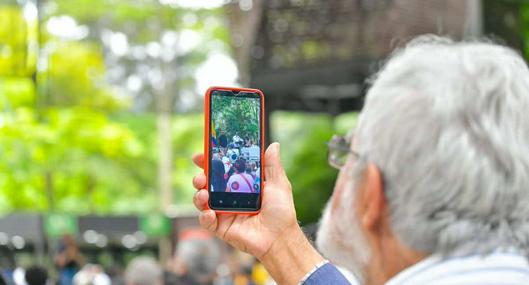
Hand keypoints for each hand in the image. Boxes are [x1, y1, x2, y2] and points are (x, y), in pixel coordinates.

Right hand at [192, 143, 296, 258]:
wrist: (280, 238)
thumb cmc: (281, 212)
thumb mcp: (278, 184)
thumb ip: (272, 165)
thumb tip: (274, 145)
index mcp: (242, 184)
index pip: (223, 169)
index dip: (211, 161)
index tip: (203, 154)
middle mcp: (230, 196)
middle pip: (208, 183)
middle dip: (200, 177)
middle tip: (200, 176)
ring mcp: (224, 211)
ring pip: (202, 200)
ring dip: (198, 195)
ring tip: (203, 194)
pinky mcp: (221, 227)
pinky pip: (206, 220)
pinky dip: (204, 215)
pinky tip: (210, 213)